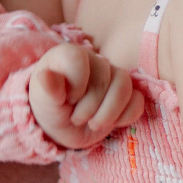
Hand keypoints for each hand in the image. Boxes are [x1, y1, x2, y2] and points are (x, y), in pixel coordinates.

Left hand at [28, 43, 143, 147]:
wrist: (61, 126)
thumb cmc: (49, 108)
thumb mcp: (44, 102)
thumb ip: (48, 89)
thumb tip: (44, 76)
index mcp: (69, 55)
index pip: (79, 60)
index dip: (75, 85)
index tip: (66, 99)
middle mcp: (94, 60)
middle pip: (105, 78)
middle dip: (91, 106)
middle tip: (76, 119)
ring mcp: (112, 76)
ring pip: (125, 87)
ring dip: (109, 113)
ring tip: (93, 124)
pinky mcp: (126, 94)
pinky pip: (137, 100)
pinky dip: (126, 116)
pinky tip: (112, 125)